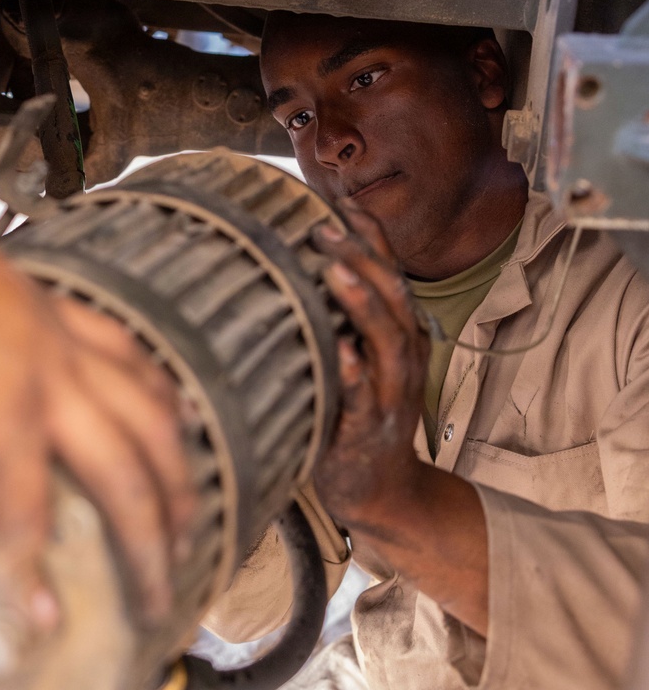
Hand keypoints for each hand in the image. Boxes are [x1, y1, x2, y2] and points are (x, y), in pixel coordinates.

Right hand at [0, 180, 194, 631]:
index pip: (120, 349)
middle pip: (149, 417)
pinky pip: (26, 511)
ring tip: (156, 587)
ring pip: (124, 471)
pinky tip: (39, 608)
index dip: (157, 395)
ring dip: (146, 536)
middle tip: (189, 529)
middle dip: (177, 480)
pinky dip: (33, 567)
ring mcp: (32, 383)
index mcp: (34, 303)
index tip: (179, 426)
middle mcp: (51, 341)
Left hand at [312, 202, 428, 527]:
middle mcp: (402, 357)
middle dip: (362, 256)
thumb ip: (335, 317)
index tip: (338, 199)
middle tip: (323, 227)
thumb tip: (288, 265)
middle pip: (392, 295)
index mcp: (399, 334)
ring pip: (387, 340)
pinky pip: (364, 399)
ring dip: (364, 302)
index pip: (389, 272)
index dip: (368, 235)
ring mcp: (389, 394)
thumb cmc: (357, 413)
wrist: (380, 490)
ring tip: (336, 270)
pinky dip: (356, 375)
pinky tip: (343, 352)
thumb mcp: (354, 357)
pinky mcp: (369, 430)